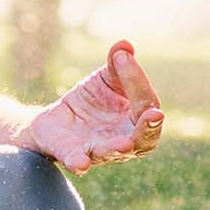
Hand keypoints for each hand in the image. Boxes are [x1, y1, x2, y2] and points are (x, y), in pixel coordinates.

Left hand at [23, 39, 164, 173]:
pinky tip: (80, 164)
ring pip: (111, 153)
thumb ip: (117, 63)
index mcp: (136, 120)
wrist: (56, 118)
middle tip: (153, 116)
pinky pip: (76, 161)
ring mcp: (97, 150)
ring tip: (124, 145)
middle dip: (148, 129)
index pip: (146, 104)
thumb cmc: (92, 100)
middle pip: (143, 140)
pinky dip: (78, 163)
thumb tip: (124, 45)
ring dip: (116, 149)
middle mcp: (122, 140)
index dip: (138, 83)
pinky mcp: (70, 153)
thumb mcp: (105, 77)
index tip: (123, 58)